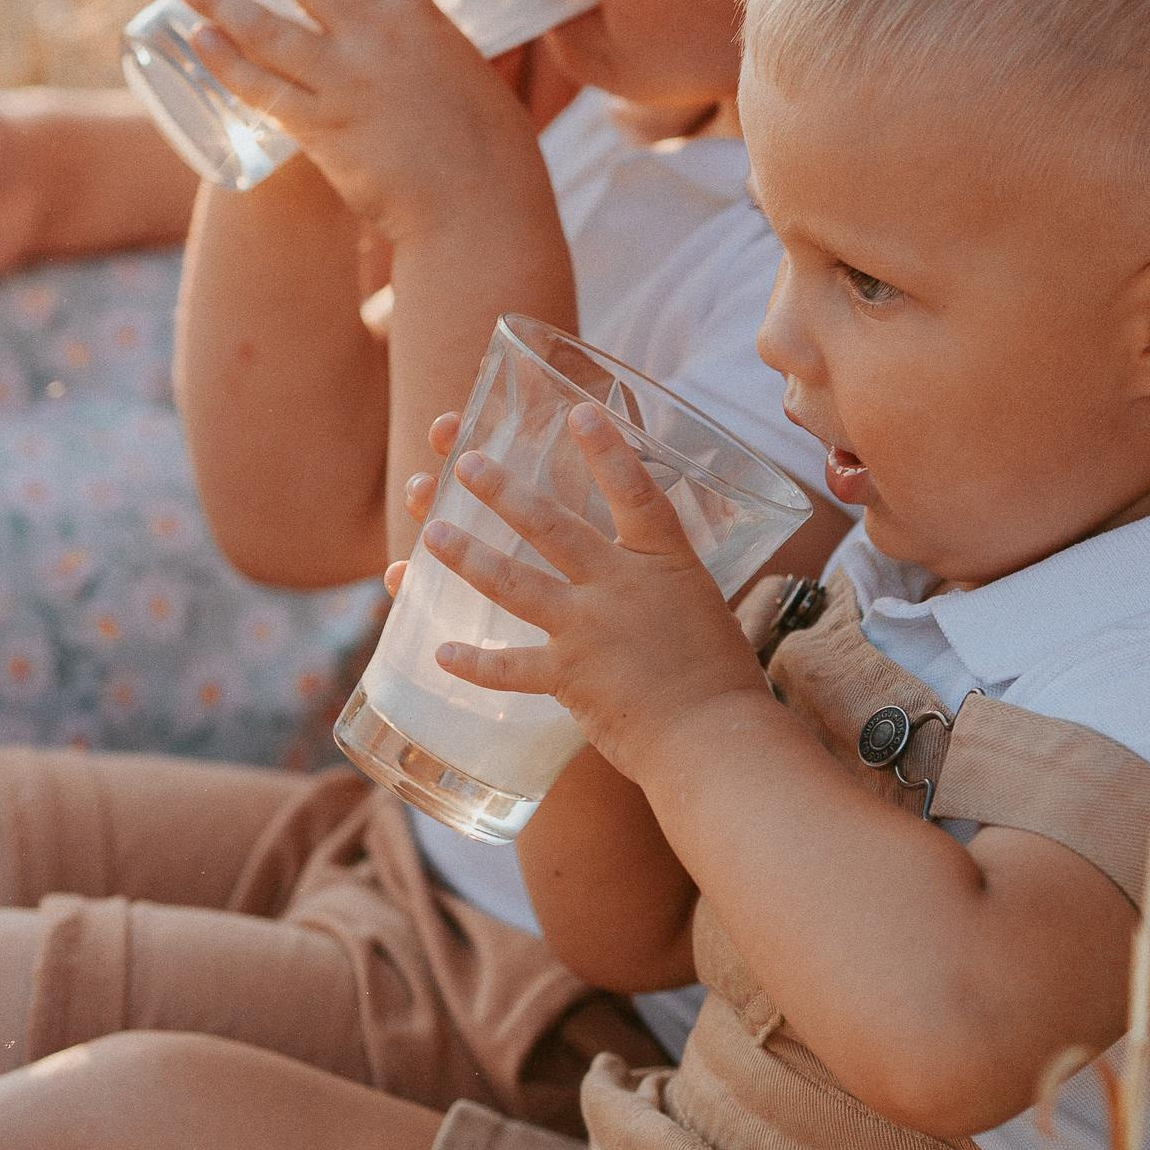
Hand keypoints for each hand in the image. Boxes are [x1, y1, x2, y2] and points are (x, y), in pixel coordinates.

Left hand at [172, 0, 545, 243]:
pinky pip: (261, 88)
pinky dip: (226, 61)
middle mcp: (377, 37)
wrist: (479, 205)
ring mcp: (344, 81)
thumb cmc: (488, 144)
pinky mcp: (321, 128)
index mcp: (419, 15)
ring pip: (267, 28)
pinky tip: (201, 41)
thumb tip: (405, 32)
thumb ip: (424, 44)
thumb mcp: (463, 67)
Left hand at [419, 408, 772, 795]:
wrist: (712, 737)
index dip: (608, 450)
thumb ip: (657, 576)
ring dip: (468, 557)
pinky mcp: (569, 677)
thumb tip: (629, 562)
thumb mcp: (696, 600)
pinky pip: (510, 668)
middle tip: (464, 461)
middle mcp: (619, 587)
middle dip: (503, 491)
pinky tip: (439, 652)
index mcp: (663, 561)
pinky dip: (474, 663)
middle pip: (553, 527)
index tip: (578, 411)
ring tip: (431, 533)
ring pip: (515, 584)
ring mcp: (589, 631)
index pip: (636, 491)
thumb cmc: (718, 672)